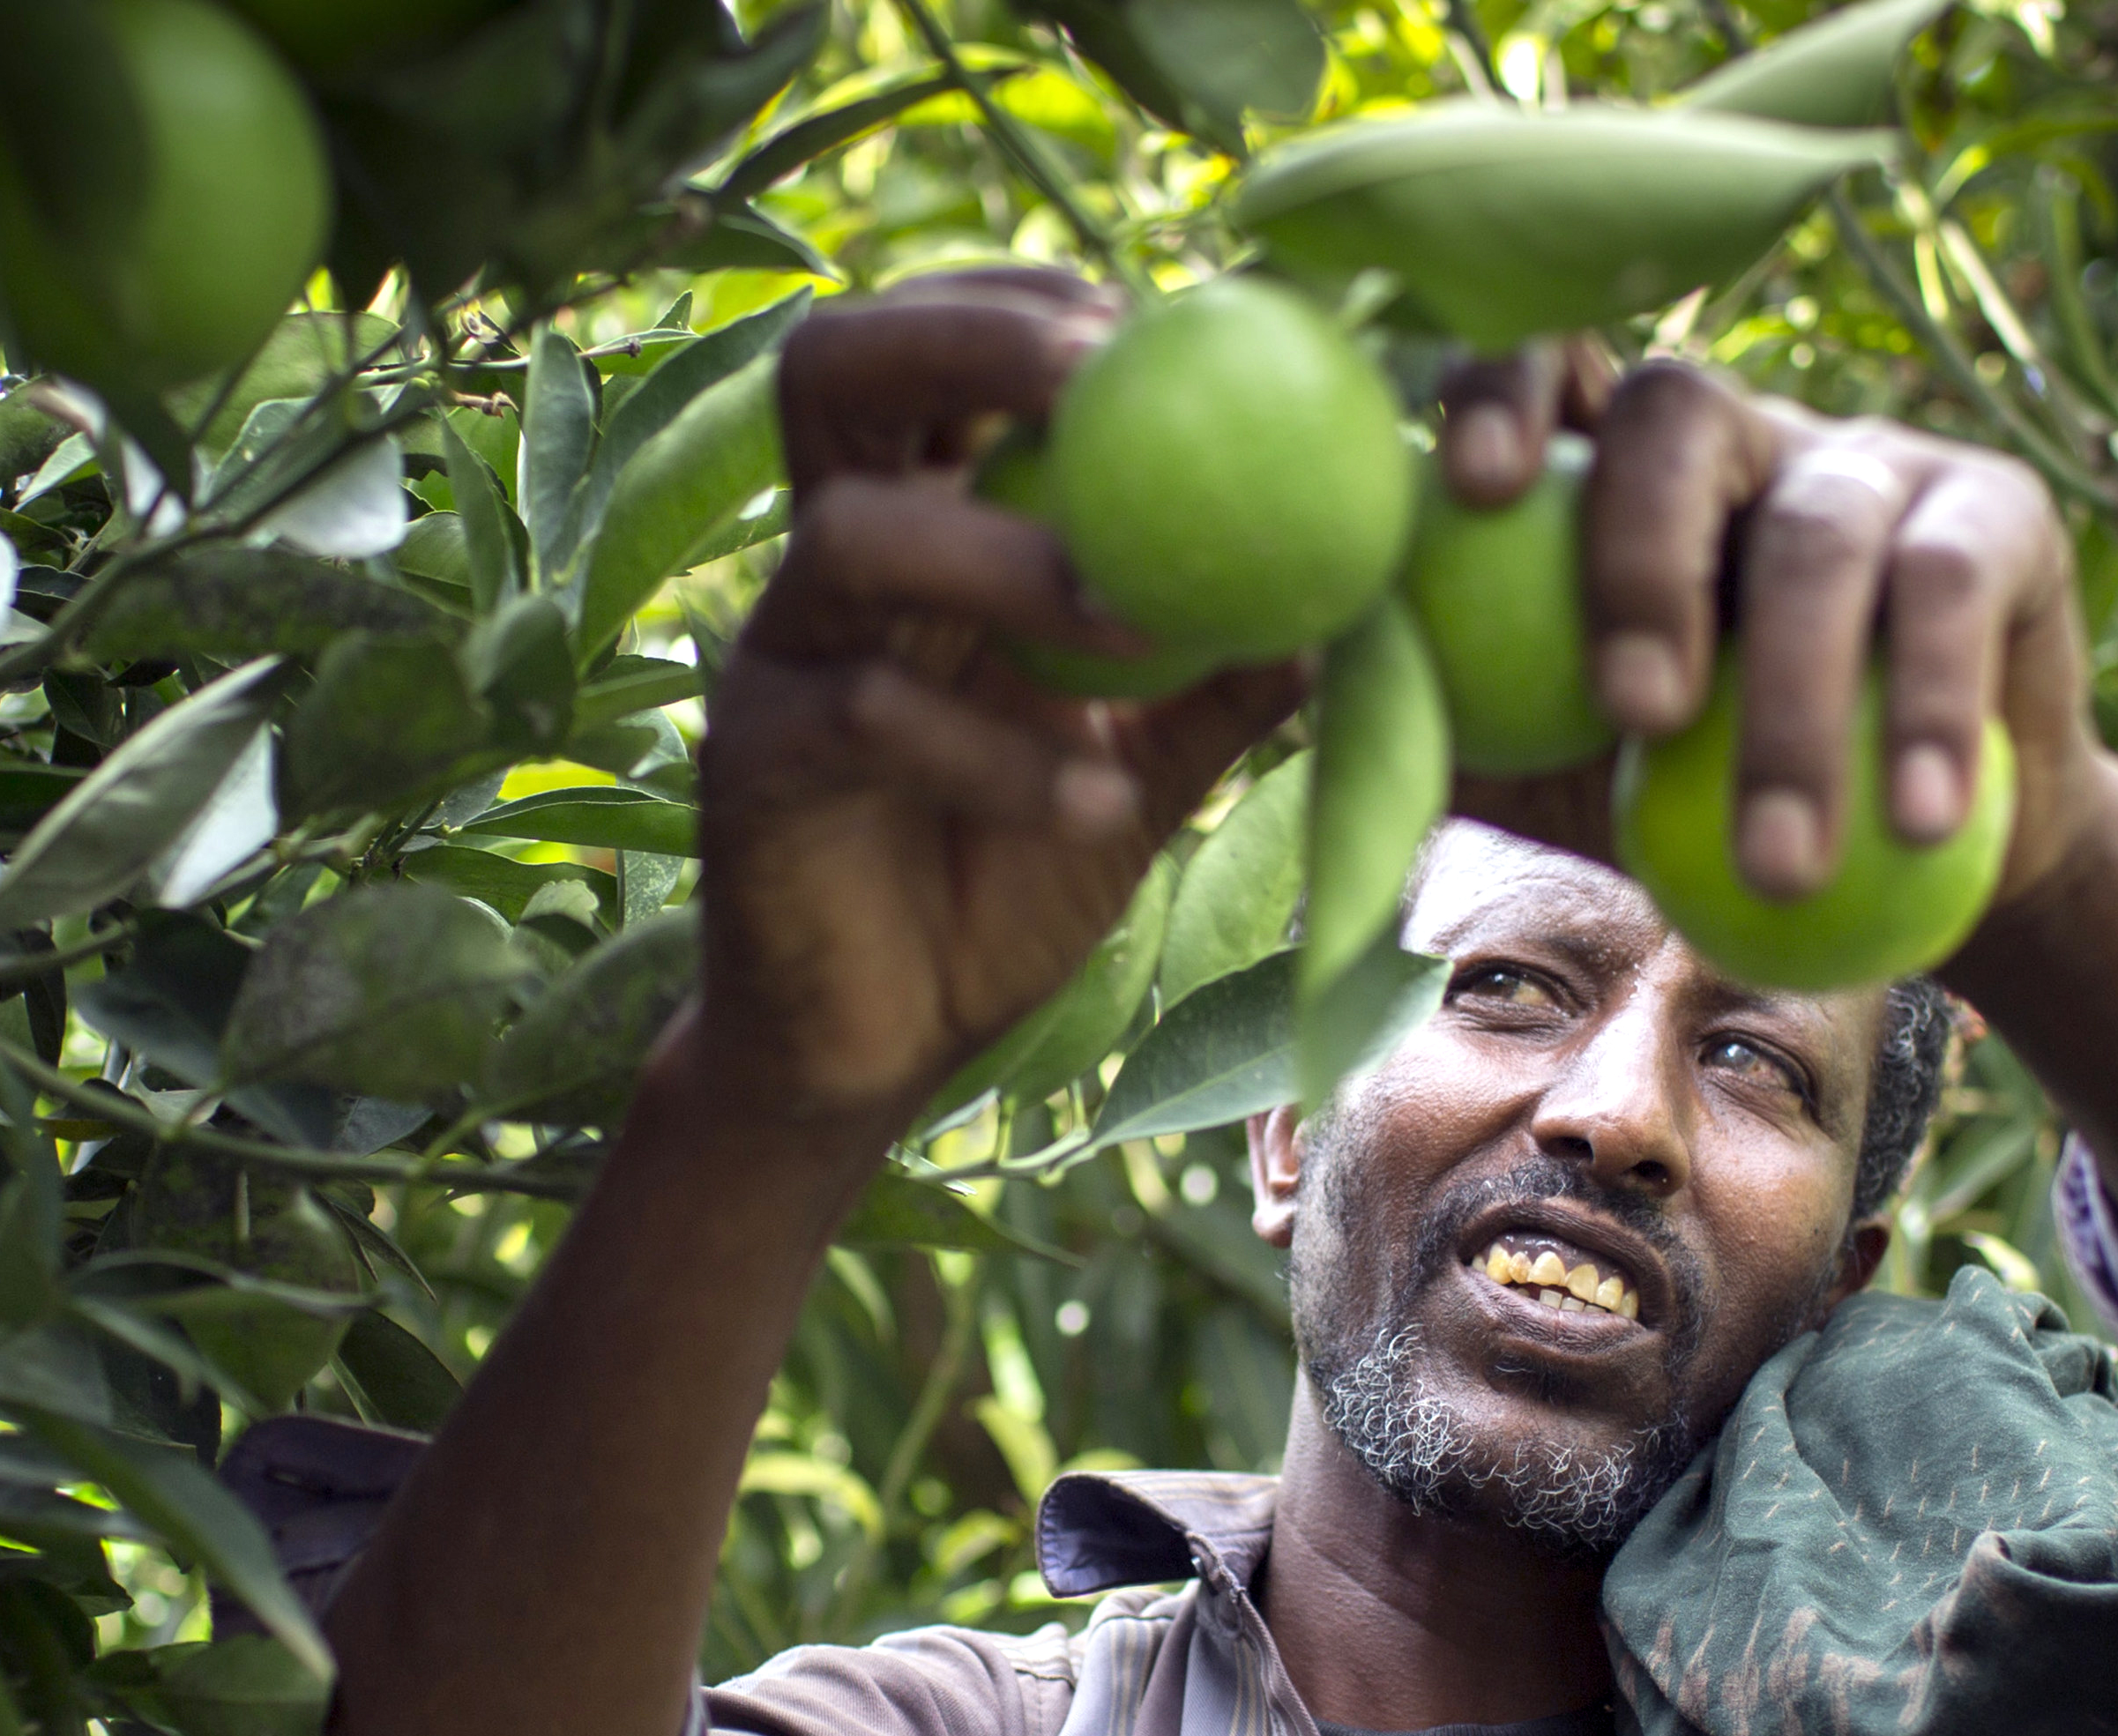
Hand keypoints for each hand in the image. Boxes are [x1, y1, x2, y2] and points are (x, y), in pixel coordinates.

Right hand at [697, 273, 1300, 1131]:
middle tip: (1103, 367)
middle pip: (837, 367)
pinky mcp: (756, 763)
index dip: (1025, 305)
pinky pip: (873, 720)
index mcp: (917, 528)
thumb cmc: (999, 884)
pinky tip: (1100, 810)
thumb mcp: (1141, 770)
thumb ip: (1224, 676)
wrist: (878, 1048)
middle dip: (967, 337)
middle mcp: (828, 563)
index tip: (1151, 318)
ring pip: (853, 535)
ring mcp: (778, 655)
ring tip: (1139, 623)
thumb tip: (1360, 587)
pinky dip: (1001, 759)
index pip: (936, 352)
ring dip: (1008, 559)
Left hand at [1433, 349, 2112, 922]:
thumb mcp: (1544, 769)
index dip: (1500, 391)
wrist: (1906, 859)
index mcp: (1603, 464)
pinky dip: (1920, 715)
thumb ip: (1434, 718)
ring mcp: (1869, 459)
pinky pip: (1944, 593)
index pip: (1541, 366)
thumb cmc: (1684, 805)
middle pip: (1676, 408)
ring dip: (1788, 707)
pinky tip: (1909, 822)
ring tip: (1777, 862)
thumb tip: (1277, 690)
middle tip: (1633, 714)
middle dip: (1642, 552)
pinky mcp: (1994, 515)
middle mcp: (1734, 427)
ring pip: (1815, 530)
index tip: (1472, 489)